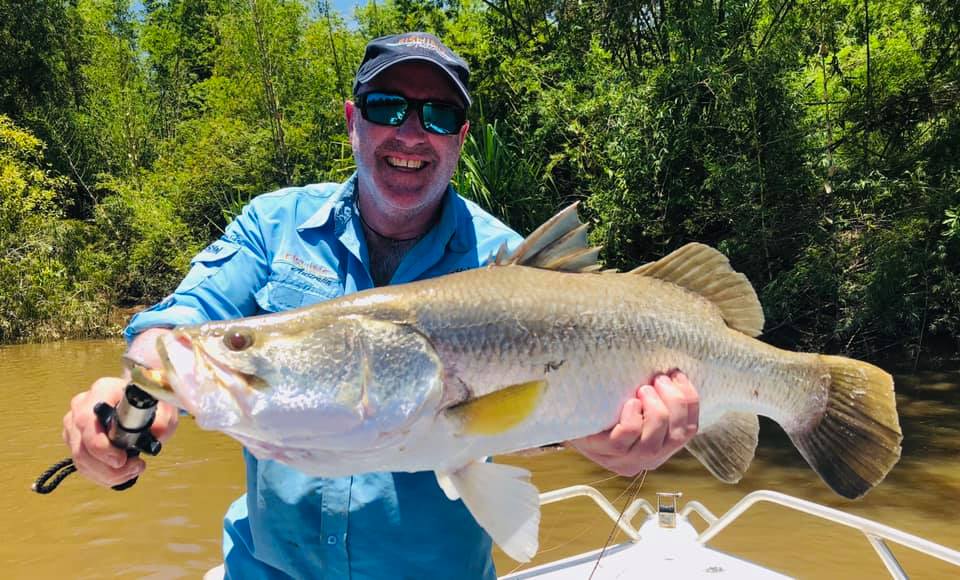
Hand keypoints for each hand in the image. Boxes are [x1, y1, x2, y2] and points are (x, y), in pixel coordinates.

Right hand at [62, 329, 179, 486]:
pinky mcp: (76, 440)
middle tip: (134, 467)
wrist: (143, 406)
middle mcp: (83, 405)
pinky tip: (121, 472)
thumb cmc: (150, 404)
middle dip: (108, 467)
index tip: (122, 459)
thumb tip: (156, 432)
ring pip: (81, 460)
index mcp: (103, 390)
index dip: (101, 446)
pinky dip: (102, 475)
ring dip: (107, 473)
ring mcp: (76, 424)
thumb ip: (163, 420)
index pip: (87, 421)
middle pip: (82, 446)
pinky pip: (83, 465)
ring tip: (132, 470)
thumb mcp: (165, 410)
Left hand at [569, 370, 698, 475]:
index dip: (690, 401)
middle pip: (677, 434)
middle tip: (659, 379)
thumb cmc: (606, 406)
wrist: (566, 415)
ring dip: (656, 408)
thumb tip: (674, 372)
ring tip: (643, 389)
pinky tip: (628, 403)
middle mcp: (646, 459)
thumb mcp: (635, 403)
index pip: (689, 430)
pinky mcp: (603, 452)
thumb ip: (656, 397)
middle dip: (674, 402)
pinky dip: (633, 416)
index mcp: (661, 447)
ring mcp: (624, 459)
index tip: (678, 376)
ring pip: (653, 439)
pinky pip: (627, 435)